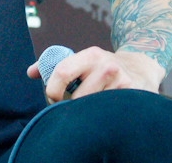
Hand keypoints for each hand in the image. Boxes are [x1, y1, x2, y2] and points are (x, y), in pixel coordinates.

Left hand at [26, 46, 165, 103]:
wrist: (141, 68)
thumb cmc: (103, 67)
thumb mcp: (83, 60)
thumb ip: (55, 65)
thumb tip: (30, 72)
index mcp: (91, 54)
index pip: (62, 72)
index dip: (53, 91)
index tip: (54, 100)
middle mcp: (107, 66)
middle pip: (78, 98)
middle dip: (70, 108)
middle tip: (71, 109)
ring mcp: (123, 82)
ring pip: (92, 109)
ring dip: (87, 113)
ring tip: (90, 108)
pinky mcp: (135, 96)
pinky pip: (108, 115)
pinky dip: (102, 116)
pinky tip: (105, 110)